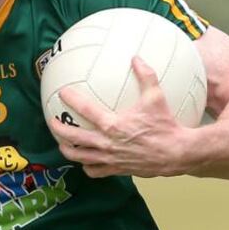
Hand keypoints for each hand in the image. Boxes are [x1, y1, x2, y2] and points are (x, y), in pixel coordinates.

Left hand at [48, 57, 193, 177]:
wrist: (177, 153)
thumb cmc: (166, 125)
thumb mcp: (156, 98)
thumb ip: (146, 76)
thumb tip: (136, 58)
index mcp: (113, 124)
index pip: (85, 110)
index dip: (71, 100)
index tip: (62, 93)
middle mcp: (107, 143)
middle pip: (73, 138)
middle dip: (58, 129)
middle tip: (51, 121)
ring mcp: (110, 158)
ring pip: (79, 157)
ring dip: (67, 150)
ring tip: (61, 143)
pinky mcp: (116, 169)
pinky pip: (94, 171)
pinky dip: (87, 166)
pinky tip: (85, 160)